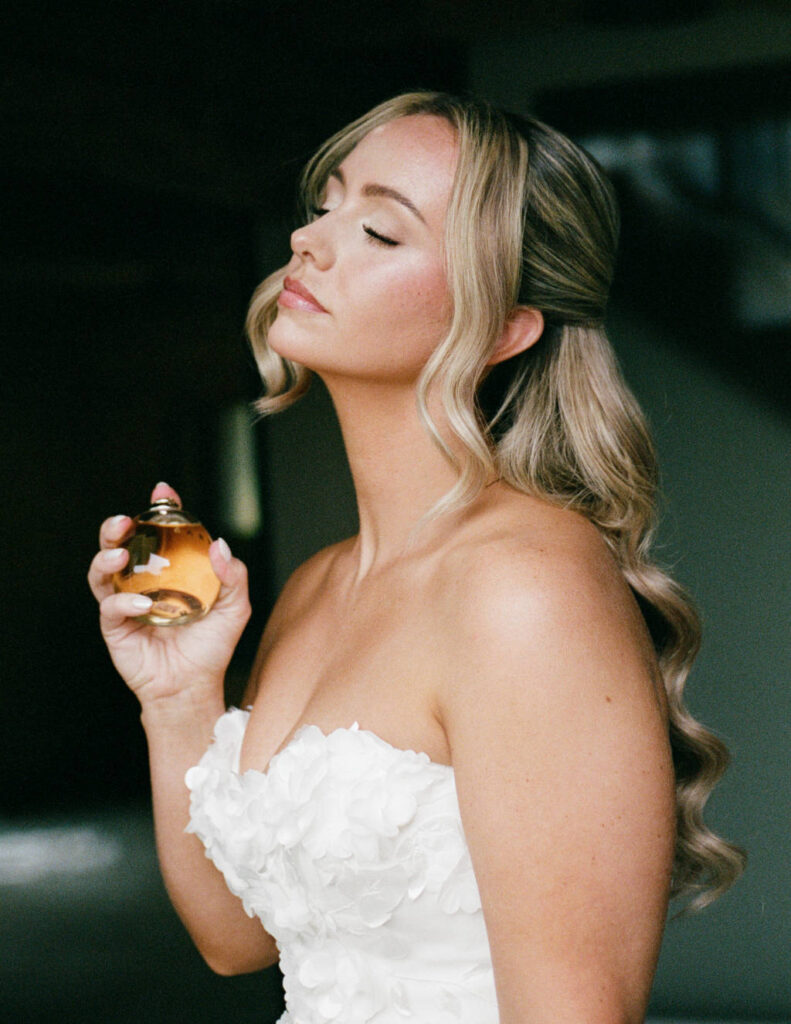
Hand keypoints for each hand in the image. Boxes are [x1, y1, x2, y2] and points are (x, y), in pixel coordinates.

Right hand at [87, 483, 250, 707]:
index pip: (159, 532)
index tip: (162, 491)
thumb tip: (219, 543)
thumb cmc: (212, 646)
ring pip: (101, 570)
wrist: (194, 686)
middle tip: (124, 521)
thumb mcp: (235, 607)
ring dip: (106, 557)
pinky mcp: (115, 627)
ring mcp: (125, 602)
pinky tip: (142, 603)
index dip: (159, 509)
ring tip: (120, 555)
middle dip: (115, 527)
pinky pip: (110, 607)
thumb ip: (234, 575)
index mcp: (170, 570)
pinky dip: (123, 601)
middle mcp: (143, 581)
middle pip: (120, 544)